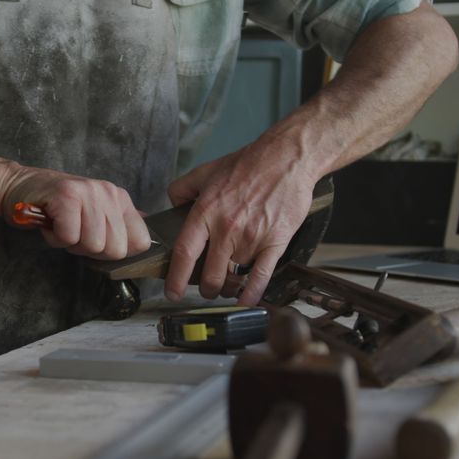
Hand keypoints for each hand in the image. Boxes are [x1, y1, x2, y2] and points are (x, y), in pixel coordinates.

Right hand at [0, 157, 150, 259]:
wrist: (20, 187)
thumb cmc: (57, 207)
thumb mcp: (95, 214)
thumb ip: (118, 225)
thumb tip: (145, 243)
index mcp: (120, 198)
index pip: (141, 241)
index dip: (116, 252)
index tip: (96, 242)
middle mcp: (108, 193)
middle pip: (116, 249)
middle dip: (91, 250)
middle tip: (74, 232)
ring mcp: (88, 193)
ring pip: (93, 244)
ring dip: (71, 243)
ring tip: (62, 225)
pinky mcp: (67, 197)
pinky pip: (69, 238)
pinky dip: (56, 238)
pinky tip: (51, 223)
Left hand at [164, 133, 318, 305]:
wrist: (286, 159)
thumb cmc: (248, 164)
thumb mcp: (206, 171)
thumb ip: (182, 189)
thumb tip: (173, 207)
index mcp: (206, 212)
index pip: (185, 253)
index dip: (176, 278)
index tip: (172, 291)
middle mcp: (226, 228)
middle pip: (210, 275)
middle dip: (206, 289)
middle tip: (206, 288)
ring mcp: (251, 237)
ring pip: (234, 276)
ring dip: (229, 285)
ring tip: (228, 284)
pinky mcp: (275, 242)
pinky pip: (261, 276)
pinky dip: (252, 293)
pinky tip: (247, 300)